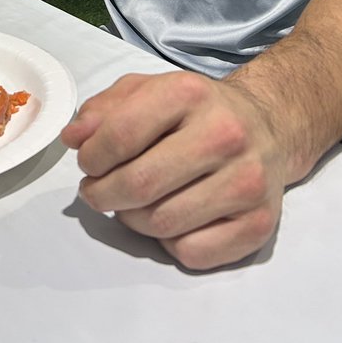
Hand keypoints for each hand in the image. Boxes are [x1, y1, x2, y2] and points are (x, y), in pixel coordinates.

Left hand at [60, 71, 288, 269]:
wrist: (268, 126)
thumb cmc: (195, 110)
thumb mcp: (147, 90)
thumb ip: (103, 109)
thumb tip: (73, 139)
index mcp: (189, 93)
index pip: (121, 134)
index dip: (91, 157)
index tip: (87, 163)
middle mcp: (224, 135)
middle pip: (139, 185)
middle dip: (102, 195)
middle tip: (94, 192)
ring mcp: (247, 182)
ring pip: (162, 223)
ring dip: (131, 219)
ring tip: (129, 203)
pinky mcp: (260, 224)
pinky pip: (192, 252)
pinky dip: (168, 243)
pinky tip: (168, 219)